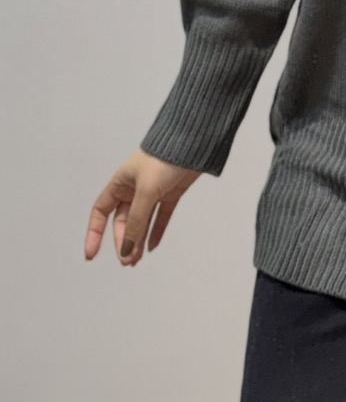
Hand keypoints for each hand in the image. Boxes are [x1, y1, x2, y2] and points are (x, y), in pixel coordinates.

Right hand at [84, 149, 202, 266]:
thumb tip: (127, 248)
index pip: (101, 211)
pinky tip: (152, 246)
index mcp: (121, 182)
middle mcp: (134, 188)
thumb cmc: (165, 158)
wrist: (194, 144)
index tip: (91, 254)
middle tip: (127, 260)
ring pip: (141, 222)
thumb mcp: (146, 191)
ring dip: (138, 241)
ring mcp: (153, 191)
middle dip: (123, 241)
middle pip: (123, 221)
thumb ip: (136, 220)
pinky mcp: (170, 193)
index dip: (94, 232)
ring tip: (136, 260)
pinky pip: (160, 217)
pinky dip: (156, 231)